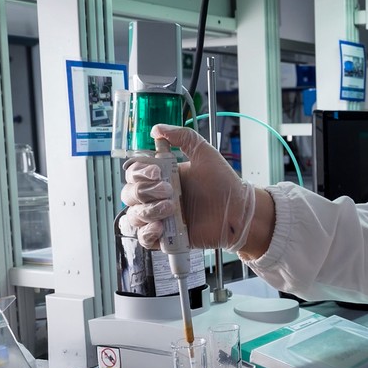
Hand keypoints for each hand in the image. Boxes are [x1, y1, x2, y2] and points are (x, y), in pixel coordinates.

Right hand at [119, 124, 255, 250]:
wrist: (238, 210)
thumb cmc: (223, 183)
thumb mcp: (205, 153)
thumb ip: (183, 137)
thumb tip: (157, 128)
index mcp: (161, 177)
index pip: (133, 173)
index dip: (139, 173)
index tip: (156, 172)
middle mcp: (156, 197)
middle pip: (129, 194)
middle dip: (145, 191)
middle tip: (169, 190)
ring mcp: (160, 218)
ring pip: (133, 216)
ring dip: (147, 211)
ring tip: (171, 208)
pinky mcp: (166, 238)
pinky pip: (143, 239)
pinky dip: (146, 233)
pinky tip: (159, 227)